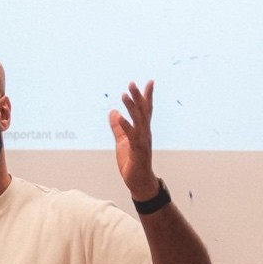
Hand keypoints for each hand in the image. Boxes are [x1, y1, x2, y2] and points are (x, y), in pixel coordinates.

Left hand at [109, 80, 157, 200]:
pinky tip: (120, 117)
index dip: (146, 96)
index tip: (150, 81)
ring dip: (131, 107)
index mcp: (142, 131)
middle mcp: (145, 133)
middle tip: (132, 83)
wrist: (139, 182)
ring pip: (138, 121)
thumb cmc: (132, 162)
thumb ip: (118, 127)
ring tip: (124, 94)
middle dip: (138, 97)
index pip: (146, 110)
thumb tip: (112, 112)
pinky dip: (126, 126)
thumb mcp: (122, 142)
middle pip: (142, 111)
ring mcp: (142, 141)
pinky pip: (132, 136)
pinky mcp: (137, 151)